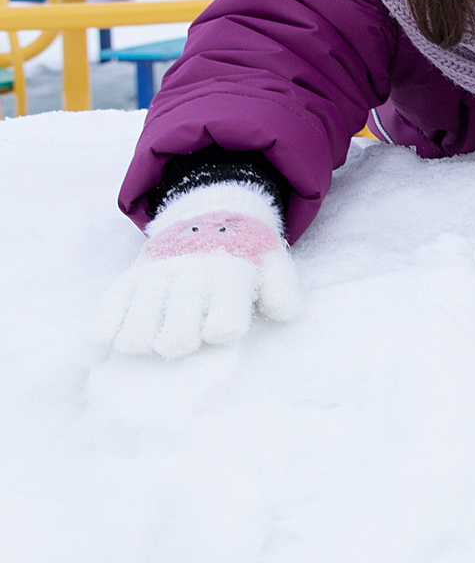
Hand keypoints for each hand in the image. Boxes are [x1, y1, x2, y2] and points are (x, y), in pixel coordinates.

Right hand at [93, 183, 301, 357]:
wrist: (207, 219)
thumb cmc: (242, 256)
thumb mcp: (272, 264)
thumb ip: (283, 291)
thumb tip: (285, 313)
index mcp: (228, 274)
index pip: (223, 325)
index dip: (221, 331)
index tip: (220, 326)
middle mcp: (187, 277)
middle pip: (176, 338)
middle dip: (182, 343)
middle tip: (186, 332)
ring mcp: (152, 279)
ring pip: (135, 336)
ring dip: (145, 342)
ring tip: (155, 330)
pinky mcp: (125, 282)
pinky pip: (101, 323)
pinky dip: (104, 336)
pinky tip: (116, 334)